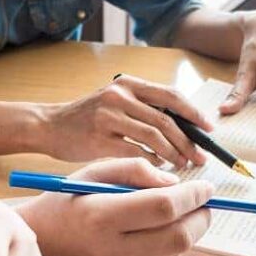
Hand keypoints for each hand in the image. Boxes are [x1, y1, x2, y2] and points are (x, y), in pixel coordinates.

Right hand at [16, 158, 212, 255]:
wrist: (33, 246)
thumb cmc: (64, 204)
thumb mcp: (92, 174)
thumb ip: (135, 170)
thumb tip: (177, 185)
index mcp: (101, 217)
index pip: (165, 207)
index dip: (193, 196)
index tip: (207, 189)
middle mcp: (108, 253)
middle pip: (178, 238)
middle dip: (200, 219)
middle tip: (202, 208)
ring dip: (178, 239)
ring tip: (162, 226)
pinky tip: (143, 249)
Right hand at [39, 75, 212, 166]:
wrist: (47, 125)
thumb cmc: (86, 118)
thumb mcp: (114, 102)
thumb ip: (142, 109)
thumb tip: (183, 129)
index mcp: (128, 84)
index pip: (171, 95)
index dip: (193, 113)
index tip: (208, 129)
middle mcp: (119, 95)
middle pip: (166, 118)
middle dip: (188, 141)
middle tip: (199, 158)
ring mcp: (108, 116)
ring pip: (154, 136)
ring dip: (173, 154)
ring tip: (182, 166)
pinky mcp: (99, 139)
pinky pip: (135, 153)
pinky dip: (151, 163)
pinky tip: (159, 171)